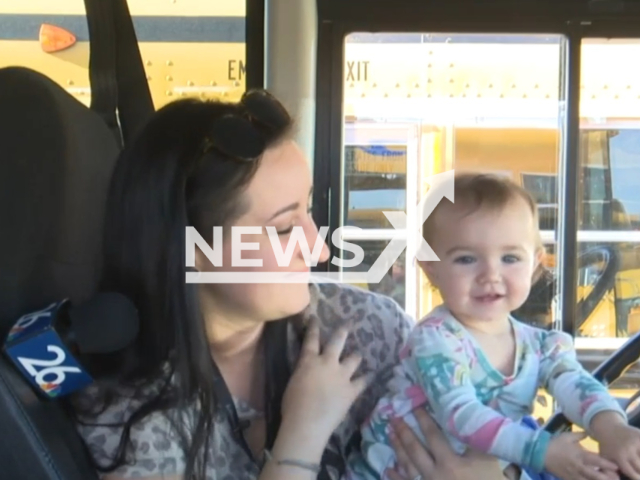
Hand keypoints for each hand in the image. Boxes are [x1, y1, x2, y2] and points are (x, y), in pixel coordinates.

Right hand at [280, 322, 366, 441]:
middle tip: (347, 325)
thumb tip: (307, 371)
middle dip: (342, 331)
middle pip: (337, 341)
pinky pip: (363, 381)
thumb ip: (303, 372)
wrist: (307, 423)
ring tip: (358, 355)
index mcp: (308, 360)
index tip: (316, 318)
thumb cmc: (292, 405)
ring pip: (354, 358)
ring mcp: (342, 375)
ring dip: (355, 356)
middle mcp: (327, 362)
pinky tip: (370, 376)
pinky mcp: (352, 390)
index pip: (311, 338)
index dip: (314, 326)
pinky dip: (366, 378)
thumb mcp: (293, 382)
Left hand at [385, 408, 504, 479]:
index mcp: (450, 463)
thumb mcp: (489, 461)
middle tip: (393, 417)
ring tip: (389, 433)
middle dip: (403, 431)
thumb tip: (492, 404)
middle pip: (414, 449)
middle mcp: (435, 474)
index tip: (414, 406)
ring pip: (408, 466)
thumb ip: (483, 435)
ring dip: (397, 449)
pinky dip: (396, 477)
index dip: (423, 419)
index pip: (433, 436)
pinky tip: (388, 469)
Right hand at [544, 431, 618, 479]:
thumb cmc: (555, 444)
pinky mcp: (569, 479)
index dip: (606, 464)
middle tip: (615, 478)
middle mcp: (578, 466)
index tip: (615, 467)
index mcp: (579, 455)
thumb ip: (580, 435)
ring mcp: (573, 474)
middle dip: (606, 478)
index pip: (595, 461)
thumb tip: (589, 432)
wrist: (540, 453)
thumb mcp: (567, 436)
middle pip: (595, 475)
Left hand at [597, 423, 639, 479]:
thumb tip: (616, 479)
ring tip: (637, 460)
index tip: (637, 477)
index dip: (636, 477)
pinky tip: (638, 456)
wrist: (608, 427)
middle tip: (637, 468)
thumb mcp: (605, 458)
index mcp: (619, 456)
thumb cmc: (608, 446)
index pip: (632, 473)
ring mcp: (636, 441)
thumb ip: (608, 470)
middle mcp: (628, 449)